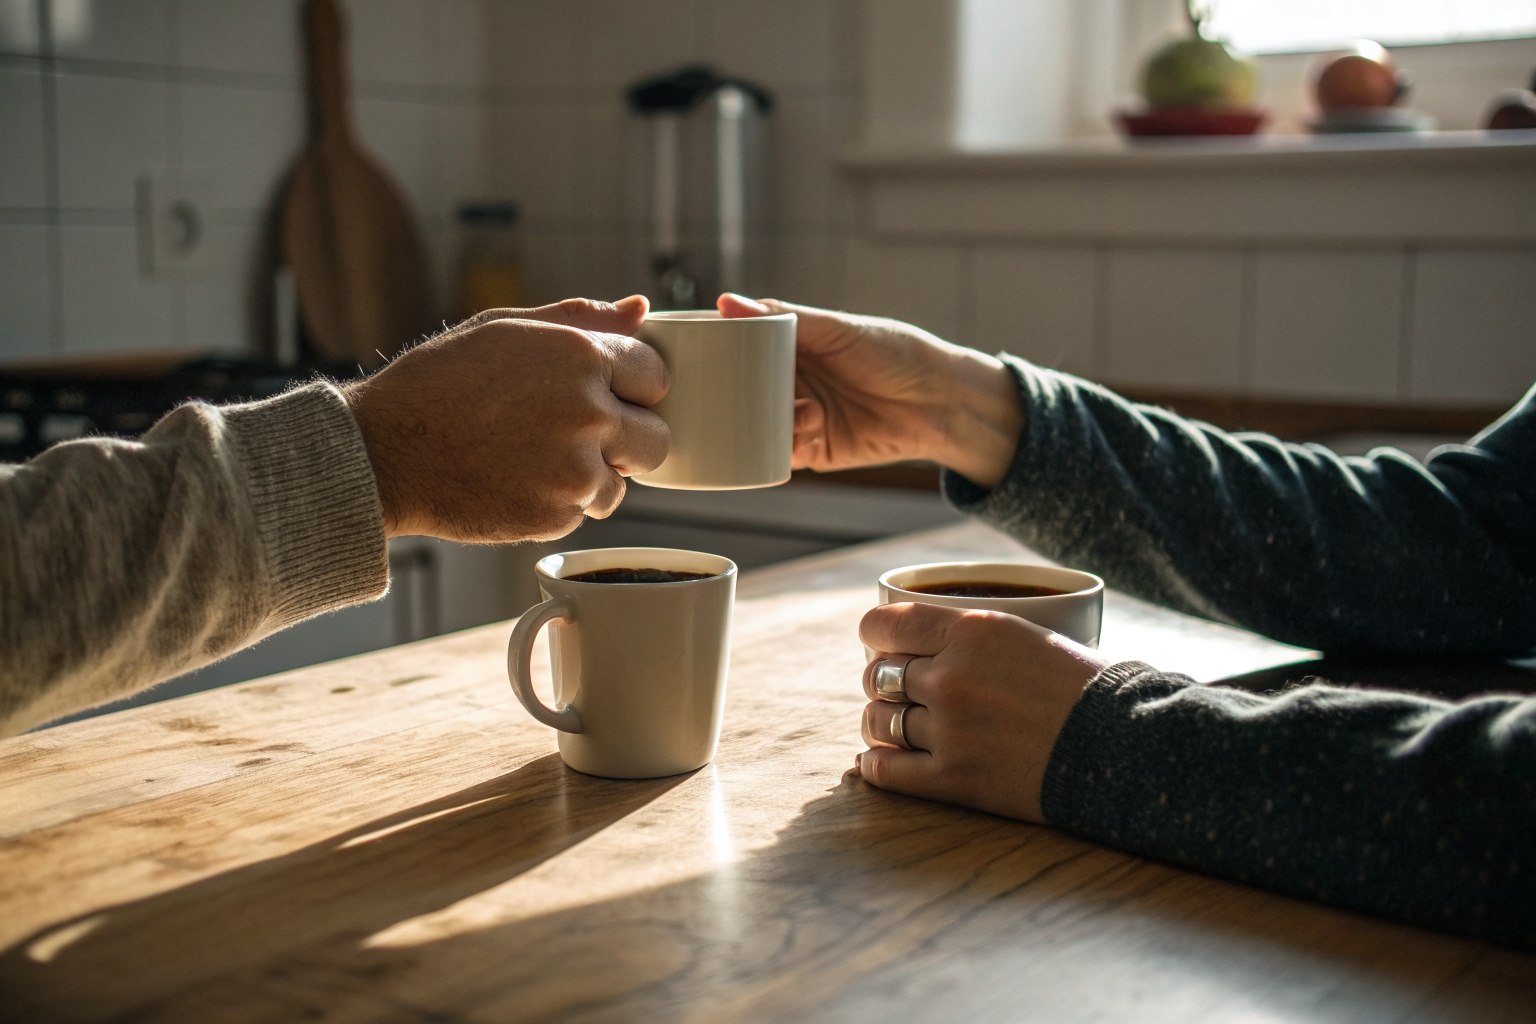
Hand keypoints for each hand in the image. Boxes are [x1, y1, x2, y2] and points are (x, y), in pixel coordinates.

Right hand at [344, 296, 668, 541]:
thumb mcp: (505, 330)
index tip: (606, 394)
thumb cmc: (439, 383)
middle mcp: (588, 414)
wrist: (383, 453)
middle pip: (658, 439)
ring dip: (594, 475)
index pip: (657, 376)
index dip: (632, 387)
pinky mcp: (556, 515)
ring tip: (536, 458)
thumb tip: (641, 308)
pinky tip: (517, 481)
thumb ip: (582, 319)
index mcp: (581, 357)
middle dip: (629, 438)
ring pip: (623, 482)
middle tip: (579, 435)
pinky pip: (582, 511)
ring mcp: (574, 471)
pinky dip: (559, 503)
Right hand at [717, 294, 1023, 487]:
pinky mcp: (810, 450)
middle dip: (723, 394)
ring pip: (751, 424)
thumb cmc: (895, 353)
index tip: (686, 352)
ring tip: (794, 407)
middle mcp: (785, 382)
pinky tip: (807, 427)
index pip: (735, 347)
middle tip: (715, 391)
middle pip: (735, 390)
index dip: (711, 350)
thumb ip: (783, 317)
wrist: (940, 401)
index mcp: (787, 346)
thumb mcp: (838, 330)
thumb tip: (727, 302)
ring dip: (757, 421)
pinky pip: (776, 454)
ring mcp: (794, 417)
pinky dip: (778, 446)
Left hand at [856, 602, 1107, 822]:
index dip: (875, 635)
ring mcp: (949, 730)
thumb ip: (976, 636)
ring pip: (879, 722)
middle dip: (883, 681)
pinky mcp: (955, 779)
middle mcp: (951, 677)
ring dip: (881, 723)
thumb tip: (937, 641)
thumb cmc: (1088, 688)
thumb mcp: (1031, 634)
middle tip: (896, 690)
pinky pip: (888, 772)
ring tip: (894, 725)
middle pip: (879, 675)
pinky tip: (875, 762)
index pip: (885, 625)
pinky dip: (875, 767)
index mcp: (972, 631)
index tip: (880, 643)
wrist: (1125, 747)